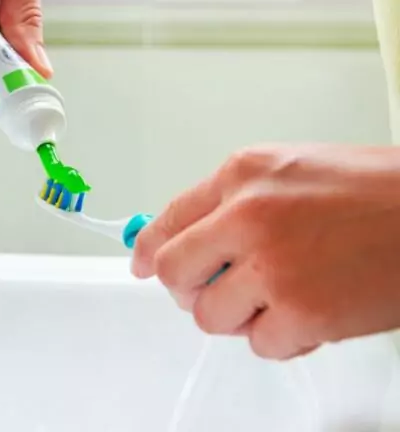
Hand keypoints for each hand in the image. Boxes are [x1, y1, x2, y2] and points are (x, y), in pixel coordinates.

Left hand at [132, 144, 399, 359]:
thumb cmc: (375, 192)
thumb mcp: (289, 171)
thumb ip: (229, 201)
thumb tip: (178, 238)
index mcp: (242, 175)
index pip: (166, 221)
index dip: (147, 251)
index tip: (141, 265)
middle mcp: (248, 216)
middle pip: (171, 274)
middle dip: (188, 288)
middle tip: (216, 289)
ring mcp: (273, 266)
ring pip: (209, 316)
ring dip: (238, 316)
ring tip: (277, 297)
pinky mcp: (303, 313)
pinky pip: (259, 345)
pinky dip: (281, 338)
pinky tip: (310, 313)